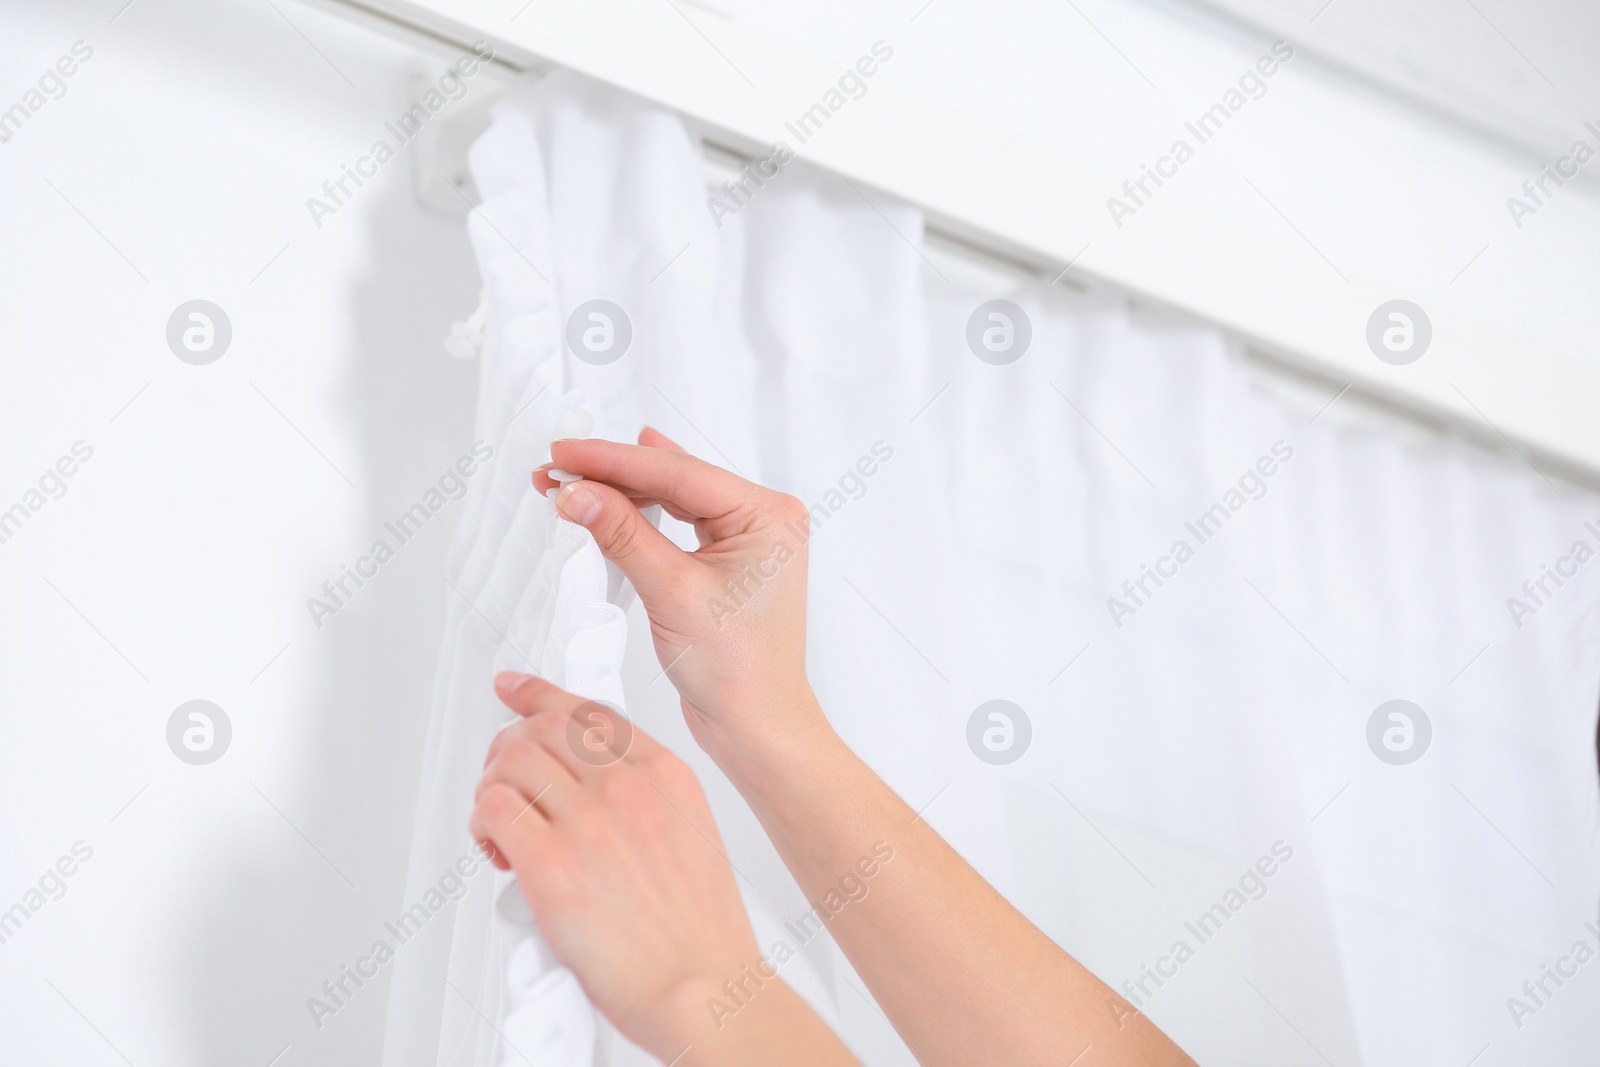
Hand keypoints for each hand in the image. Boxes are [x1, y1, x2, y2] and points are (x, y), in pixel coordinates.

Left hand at [469, 671, 759, 1058]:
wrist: (702, 987)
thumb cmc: (701, 933)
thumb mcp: (692, 836)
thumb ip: (646, 802)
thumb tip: (590, 793)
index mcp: (665, 776)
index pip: (590, 711)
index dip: (540, 694)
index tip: (515, 689)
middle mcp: (626, 787)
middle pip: (542, 727)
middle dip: (509, 747)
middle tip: (502, 779)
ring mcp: (588, 822)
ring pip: (510, 760)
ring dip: (492, 787)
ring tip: (500, 824)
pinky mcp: (550, 865)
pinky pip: (493, 809)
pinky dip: (481, 824)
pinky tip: (497, 849)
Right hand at [534, 430, 823, 760]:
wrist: (756, 726)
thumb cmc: (737, 671)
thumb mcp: (672, 593)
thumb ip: (623, 535)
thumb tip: (578, 494)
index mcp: (768, 516)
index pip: (680, 473)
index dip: (614, 461)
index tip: (566, 453)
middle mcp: (765, 519)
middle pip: (676, 480)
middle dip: (613, 474)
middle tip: (557, 467)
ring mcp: (749, 539)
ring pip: (675, 499)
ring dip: (622, 492)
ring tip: (570, 484)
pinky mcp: (729, 560)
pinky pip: (680, 523)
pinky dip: (641, 515)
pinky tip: (617, 491)